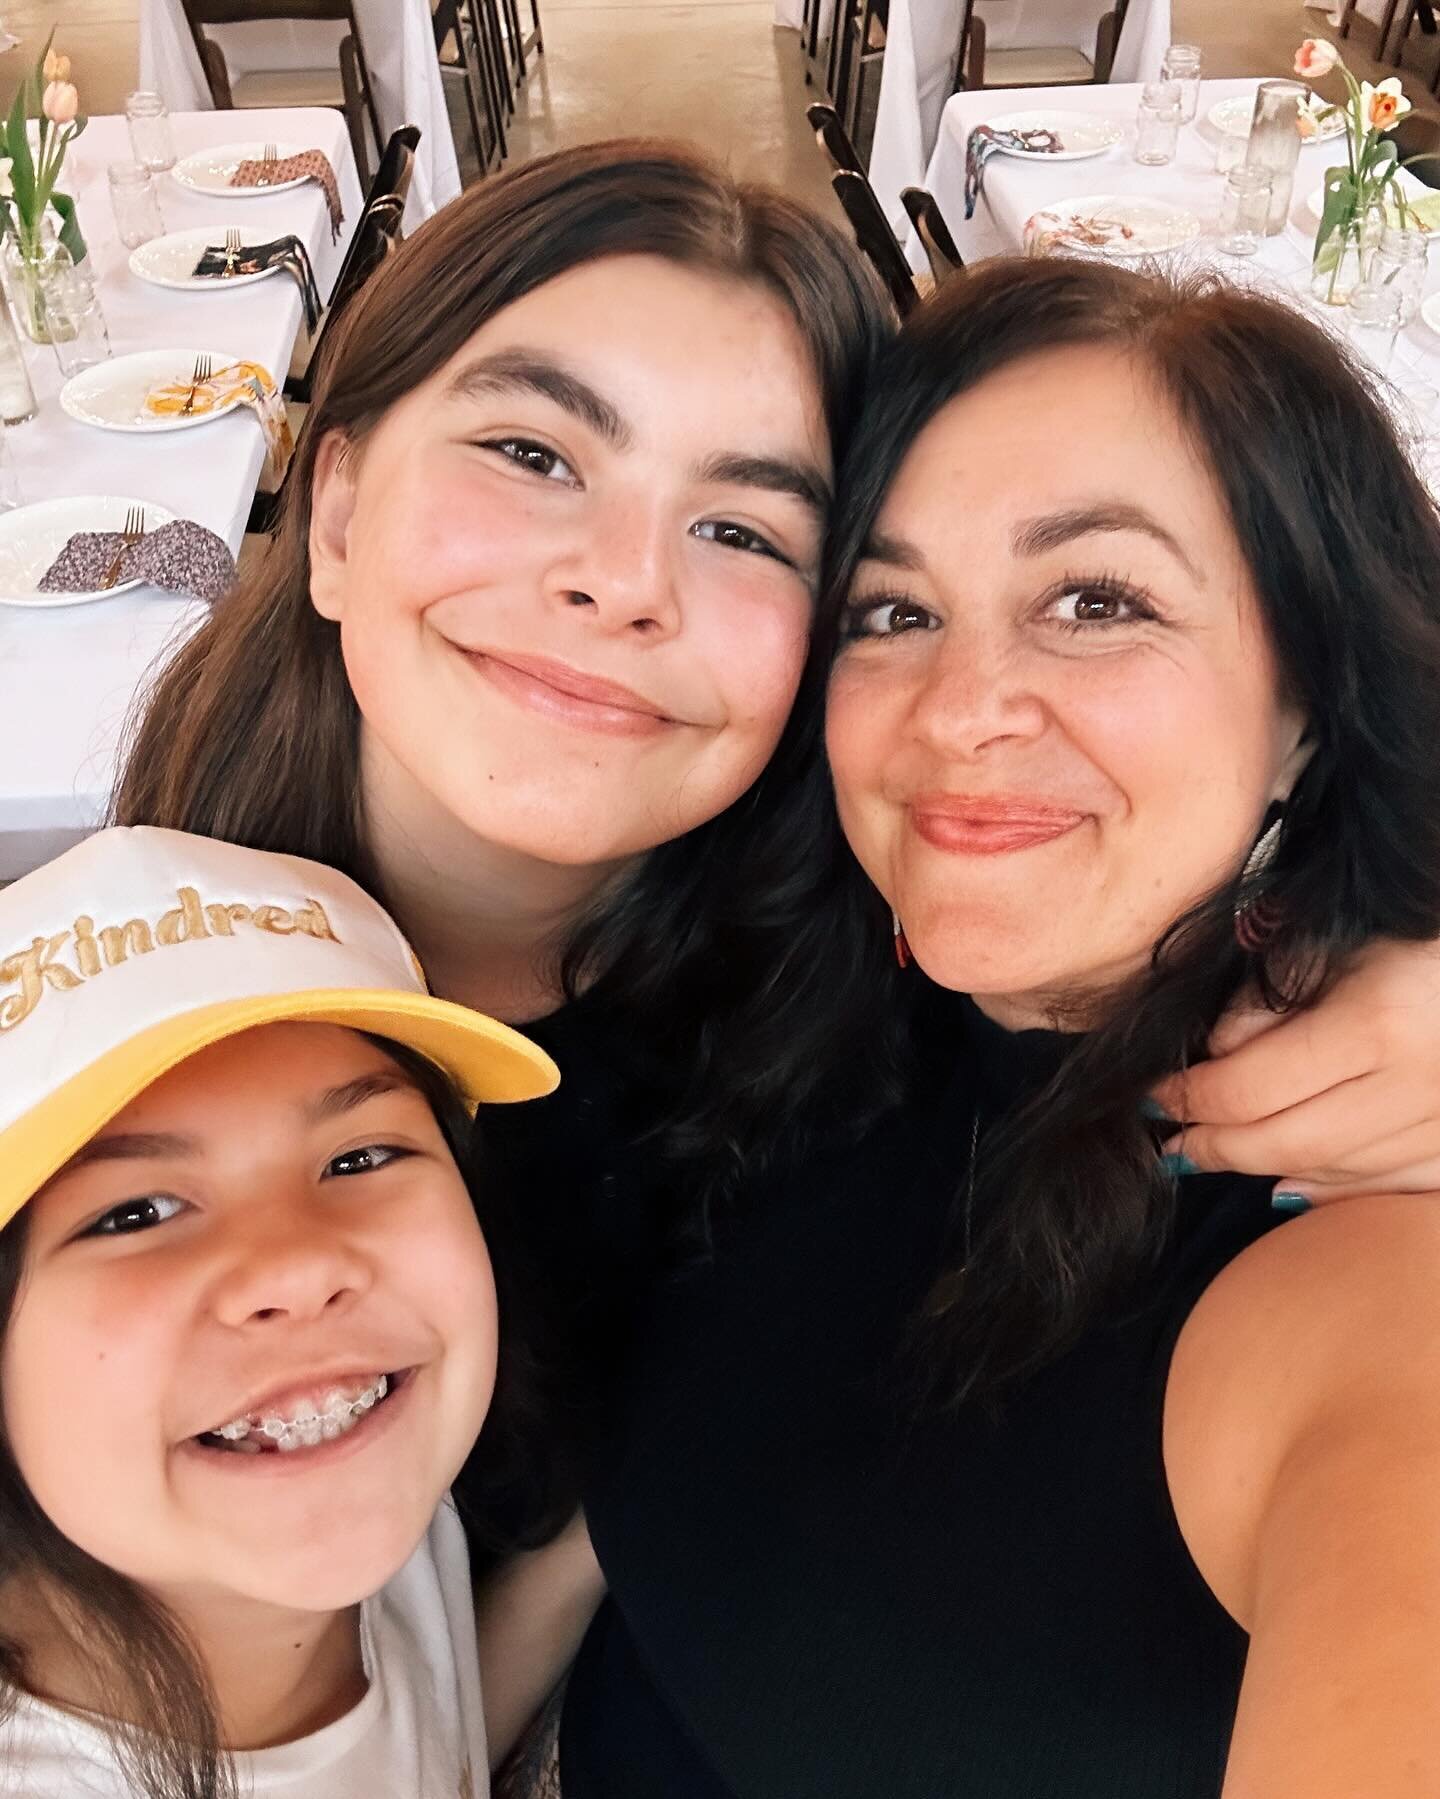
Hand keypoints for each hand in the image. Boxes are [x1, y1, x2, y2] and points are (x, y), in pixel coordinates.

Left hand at [1151, 937, 1439, 1203]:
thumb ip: (1272, 995)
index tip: (1153, 1093)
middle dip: (1215, 1146)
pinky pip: (1394, 1182)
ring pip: (1337, 1170)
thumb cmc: (1422, 927)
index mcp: (1379, 1025)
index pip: (1250, 1087)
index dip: (1191, 1097)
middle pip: (1286, 1141)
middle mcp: (1421, 1084)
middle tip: (1171, 1144)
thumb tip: (1216, 1055)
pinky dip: (1335, 1187)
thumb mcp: (1342, 935)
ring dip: (1266, 1167)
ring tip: (1214, 1157)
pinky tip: (1291, 1185)